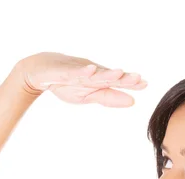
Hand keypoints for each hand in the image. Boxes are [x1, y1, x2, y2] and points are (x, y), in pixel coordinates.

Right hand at [15, 52, 146, 107]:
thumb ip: (109, 98)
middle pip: (109, 76)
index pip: (117, 81)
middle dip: (123, 78)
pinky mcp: (63, 72)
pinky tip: (90, 70)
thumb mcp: (88, 95)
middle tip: (138, 79)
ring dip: (106, 73)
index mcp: (98, 79)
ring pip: (93, 73)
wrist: (39, 73)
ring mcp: (77, 71)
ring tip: (119, 73)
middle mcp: (91, 72)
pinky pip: (73, 72)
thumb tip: (133, 101)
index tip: (145, 84)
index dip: (130, 83)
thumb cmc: (66, 83)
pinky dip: (82, 70)